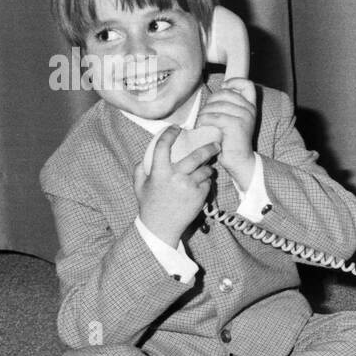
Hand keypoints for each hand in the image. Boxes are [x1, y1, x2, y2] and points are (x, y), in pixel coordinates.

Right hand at [134, 127, 218, 245]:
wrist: (161, 227)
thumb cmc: (149, 205)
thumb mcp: (139, 186)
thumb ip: (140, 169)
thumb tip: (146, 156)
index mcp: (158, 172)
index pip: (163, 146)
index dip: (170, 133)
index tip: (176, 128)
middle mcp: (175, 177)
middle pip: (196, 156)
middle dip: (208, 148)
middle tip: (216, 144)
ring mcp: (189, 186)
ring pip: (205, 170)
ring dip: (207, 168)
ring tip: (207, 169)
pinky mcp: (199, 196)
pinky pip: (207, 183)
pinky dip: (206, 182)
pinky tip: (202, 185)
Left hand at [197, 77, 257, 188]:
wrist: (239, 160)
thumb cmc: (232, 140)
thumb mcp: (234, 119)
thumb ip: (230, 105)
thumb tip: (218, 91)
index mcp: (251, 106)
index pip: (247, 84)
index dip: (233, 81)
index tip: (223, 87)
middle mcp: (250, 110)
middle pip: (226, 93)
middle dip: (211, 100)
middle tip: (206, 111)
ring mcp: (244, 117)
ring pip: (218, 105)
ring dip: (205, 112)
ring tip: (201, 120)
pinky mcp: (236, 125)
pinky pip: (214, 116)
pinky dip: (204, 120)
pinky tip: (201, 125)